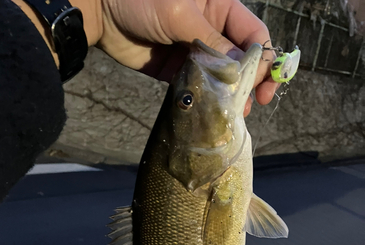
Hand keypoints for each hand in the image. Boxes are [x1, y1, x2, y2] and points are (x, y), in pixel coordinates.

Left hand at [98, 0, 277, 114]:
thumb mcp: (181, 15)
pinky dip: (208, 100)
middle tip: (252, 104)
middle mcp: (213, 31)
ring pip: (223, 77)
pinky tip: (212, 112)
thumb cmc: (142, 0)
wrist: (102, 13)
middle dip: (251, 81)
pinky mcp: (179, 71)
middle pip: (242, 59)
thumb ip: (211, 42)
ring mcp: (196, 53)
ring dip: (231, 95)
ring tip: (234, 113)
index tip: (264, 84)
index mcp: (220, 8)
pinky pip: (200, 87)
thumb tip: (240, 70)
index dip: (264, 60)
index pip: (253, 35)